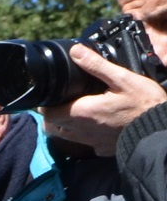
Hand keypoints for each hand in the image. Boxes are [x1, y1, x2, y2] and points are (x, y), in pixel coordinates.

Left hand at [43, 45, 166, 154]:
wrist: (160, 129)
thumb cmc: (144, 103)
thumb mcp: (122, 79)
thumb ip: (96, 65)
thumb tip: (75, 52)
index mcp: (82, 112)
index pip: (47, 113)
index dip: (44, 104)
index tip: (50, 95)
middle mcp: (81, 130)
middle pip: (52, 125)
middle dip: (52, 113)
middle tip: (61, 100)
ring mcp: (91, 142)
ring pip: (65, 136)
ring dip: (64, 124)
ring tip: (74, 110)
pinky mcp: (102, 149)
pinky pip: (84, 143)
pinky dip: (82, 135)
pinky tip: (93, 123)